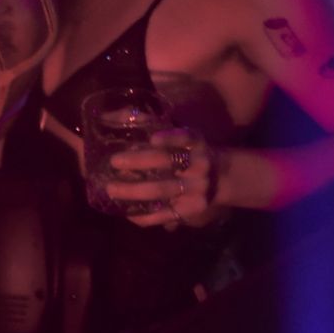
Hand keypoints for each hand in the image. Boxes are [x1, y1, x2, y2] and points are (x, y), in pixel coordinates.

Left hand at [103, 130, 221, 228]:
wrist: (222, 177)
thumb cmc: (191, 151)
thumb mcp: (182, 135)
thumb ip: (155, 126)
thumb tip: (117, 117)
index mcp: (196, 142)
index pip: (183, 137)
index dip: (169, 138)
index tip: (152, 139)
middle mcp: (198, 164)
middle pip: (167, 162)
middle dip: (138, 162)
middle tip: (113, 162)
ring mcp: (196, 189)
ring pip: (161, 190)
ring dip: (133, 191)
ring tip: (112, 189)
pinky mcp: (192, 209)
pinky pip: (165, 214)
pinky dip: (144, 215)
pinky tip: (127, 213)